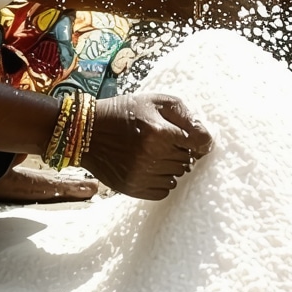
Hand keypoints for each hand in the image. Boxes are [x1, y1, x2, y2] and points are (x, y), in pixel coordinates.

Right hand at [82, 93, 213, 199]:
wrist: (86, 132)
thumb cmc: (124, 112)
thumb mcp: (155, 101)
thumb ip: (185, 113)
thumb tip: (206, 137)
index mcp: (159, 131)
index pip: (199, 142)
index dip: (199, 139)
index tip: (192, 138)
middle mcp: (151, 156)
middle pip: (188, 160)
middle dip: (181, 150)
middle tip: (164, 140)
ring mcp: (141, 175)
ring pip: (177, 176)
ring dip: (171, 166)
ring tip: (154, 152)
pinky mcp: (133, 188)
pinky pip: (163, 191)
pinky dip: (161, 180)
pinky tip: (148, 166)